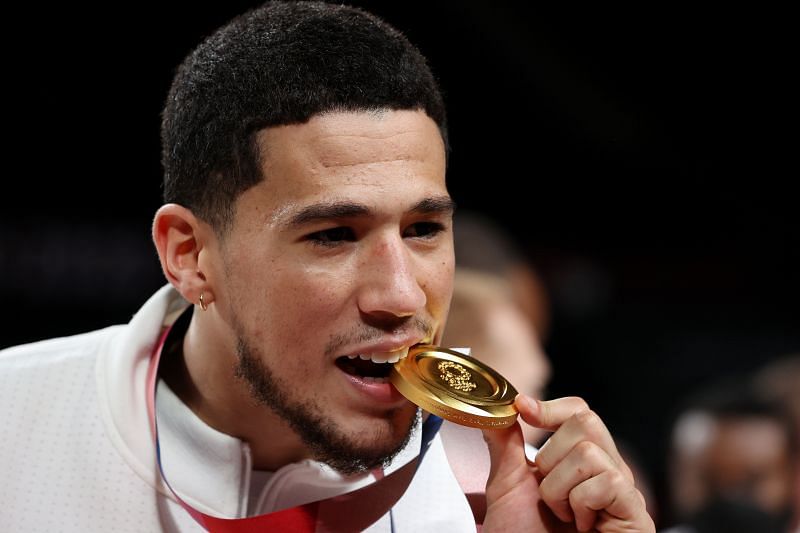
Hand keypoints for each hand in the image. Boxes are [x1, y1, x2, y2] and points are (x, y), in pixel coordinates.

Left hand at [481, 395, 654, 531]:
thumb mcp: (507, 487)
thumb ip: (506, 446)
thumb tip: (500, 407)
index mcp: (580, 462)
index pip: (579, 412)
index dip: (551, 407)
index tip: (522, 408)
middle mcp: (607, 471)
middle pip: (586, 420)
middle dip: (550, 455)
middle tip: (547, 493)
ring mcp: (624, 492)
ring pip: (589, 452)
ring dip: (559, 488)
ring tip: (562, 516)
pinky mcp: (636, 514)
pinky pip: (608, 480)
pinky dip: (581, 503)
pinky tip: (582, 526)